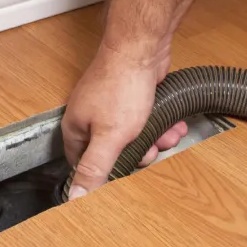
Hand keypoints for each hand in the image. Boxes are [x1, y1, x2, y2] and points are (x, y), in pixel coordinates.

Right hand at [62, 43, 186, 199]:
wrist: (141, 48)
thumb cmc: (121, 86)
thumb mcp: (110, 136)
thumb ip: (93, 168)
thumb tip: (75, 198)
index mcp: (76, 128)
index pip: (82, 164)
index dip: (103, 173)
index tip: (123, 175)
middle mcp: (89, 117)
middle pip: (111, 151)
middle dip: (137, 153)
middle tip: (151, 151)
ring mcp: (109, 106)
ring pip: (132, 136)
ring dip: (153, 138)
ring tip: (167, 134)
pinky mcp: (129, 97)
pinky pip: (143, 120)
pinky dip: (159, 123)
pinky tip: (172, 123)